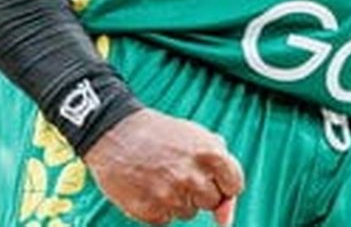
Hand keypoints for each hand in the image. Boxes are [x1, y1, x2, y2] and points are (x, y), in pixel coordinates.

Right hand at [81, 109, 244, 225]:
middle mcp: (193, 177)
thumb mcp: (197, 137)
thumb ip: (223, 169)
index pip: (234, 186)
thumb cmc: (162, 135)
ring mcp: (171, 196)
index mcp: (211, 154)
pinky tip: (147, 186)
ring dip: (178, 200)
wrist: (116, 133)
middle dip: (201, 191)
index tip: (208, 175)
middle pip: (212, 202)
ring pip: (189, 213)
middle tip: (179, 172)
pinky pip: (166, 220)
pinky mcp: (150, 211)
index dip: (222, 182)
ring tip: (160, 176)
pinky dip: (158, 208)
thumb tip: (226, 219)